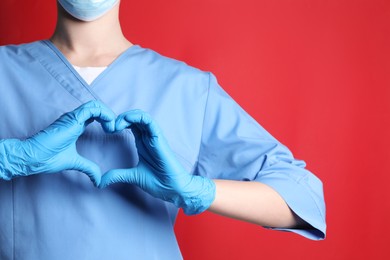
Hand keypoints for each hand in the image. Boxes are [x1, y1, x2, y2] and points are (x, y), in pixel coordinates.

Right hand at [0, 100, 115, 185]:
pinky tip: (108, 126)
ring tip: (112, 127)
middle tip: (115, 128)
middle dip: (110, 115)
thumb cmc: (48, 158)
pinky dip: (103, 114)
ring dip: (108, 114)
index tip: (112, 131)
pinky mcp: (71, 119)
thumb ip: (88, 168)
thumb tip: (98, 180)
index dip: (106, 119)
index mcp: (76, 124)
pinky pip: (91, 109)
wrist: (33, 158)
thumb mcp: (75, 162)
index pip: (95, 114)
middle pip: (97, 107)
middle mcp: (75, 118)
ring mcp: (73, 117)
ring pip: (95, 105)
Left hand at [99, 110, 215, 214]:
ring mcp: (154, 137)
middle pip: (135, 117)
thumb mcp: (132, 176)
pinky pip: (149, 121)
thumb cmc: (158, 182)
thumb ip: (117, 175)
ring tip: (116, 123)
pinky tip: (127, 120)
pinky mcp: (159, 138)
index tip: (107, 130)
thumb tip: (100, 181)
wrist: (172, 189)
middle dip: (120, 118)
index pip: (130, 124)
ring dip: (127, 116)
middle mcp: (148, 138)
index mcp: (142, 143)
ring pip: (142, 116)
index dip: (118, 123)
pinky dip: (138, 117)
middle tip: (109, 126)